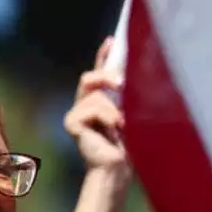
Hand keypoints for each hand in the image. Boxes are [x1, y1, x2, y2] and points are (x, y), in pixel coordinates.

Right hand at [64, 38, 127, 172]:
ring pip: (95, 95)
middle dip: (107, 76)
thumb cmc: (131, 148)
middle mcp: (86, 106)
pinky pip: (92, 107)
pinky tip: (114, 131)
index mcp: (102, 103)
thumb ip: (132, 97)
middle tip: (122, 84)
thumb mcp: (135, 116)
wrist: (119, 170)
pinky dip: (107, 117)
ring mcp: (77, 114)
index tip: (112, 40)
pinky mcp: (72, 122)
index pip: (100, 73)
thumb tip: (138, 74)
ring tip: (123, 126)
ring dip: (114, 109)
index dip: (104, 55)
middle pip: (90, 77)